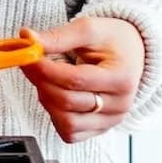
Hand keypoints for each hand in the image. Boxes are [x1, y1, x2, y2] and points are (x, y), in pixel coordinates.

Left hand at [18, 16, 144, 142]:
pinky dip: (56, 117)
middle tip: (31, 64)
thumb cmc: (114, 40)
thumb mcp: (89, 29)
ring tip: (46, 80)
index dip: (46, 70)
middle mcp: (120, 104)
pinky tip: (56, 97)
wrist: (133, 53)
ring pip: (66, 122)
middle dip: (42, 83)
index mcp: (121, 77)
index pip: (75, 80)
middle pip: (67, 102)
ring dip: (47, 101)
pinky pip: (70, 134)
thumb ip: (59, 37)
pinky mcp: (100, 130)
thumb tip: (28, 38)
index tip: (29, 58)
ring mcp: (111, 121)